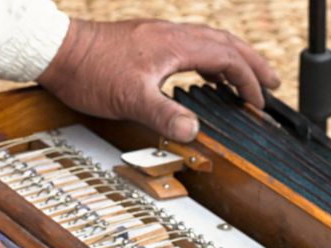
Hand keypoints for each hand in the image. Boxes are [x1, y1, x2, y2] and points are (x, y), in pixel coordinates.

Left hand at [38, 19, 279, 142]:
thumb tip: (194, 130)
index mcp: (175, 44)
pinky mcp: (146, 41)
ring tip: (245, 80)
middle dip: (252, 64)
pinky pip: (190, 46)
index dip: (248, 80)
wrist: (57, 50)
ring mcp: (159, 36)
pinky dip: (208, 60)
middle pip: (225, 42)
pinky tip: (203, 75)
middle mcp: (171, 34)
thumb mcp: (129, 98)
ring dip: (232, 59)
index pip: (226, 57)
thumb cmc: (89, 70)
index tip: (259, 101)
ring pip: (209, 41)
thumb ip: (164, 114)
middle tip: (273, 82)